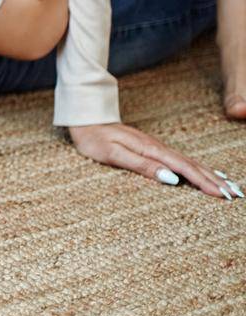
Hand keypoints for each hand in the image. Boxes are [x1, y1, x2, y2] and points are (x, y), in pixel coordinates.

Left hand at [67, 122, 239, 198]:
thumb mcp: (113, 154)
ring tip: (230, 186)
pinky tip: (205, 172)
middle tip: (236, 195)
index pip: (184, 169)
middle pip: (192, 165)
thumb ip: (142, 166)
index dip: (204, 183)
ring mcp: (156, 147)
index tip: (222, 196)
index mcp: (151, 150)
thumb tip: (171, 178)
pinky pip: (181, 159)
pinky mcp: (152, 148)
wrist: (85, 119)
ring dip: (210, 174)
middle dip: (215, 180)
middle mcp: (157, 147)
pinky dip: (197, 167)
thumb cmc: (94, 139)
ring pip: (189, 162)